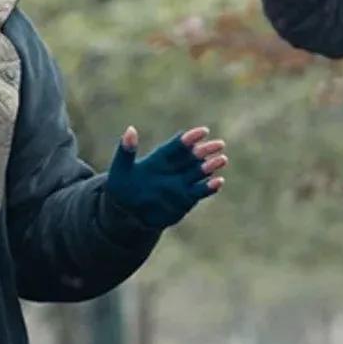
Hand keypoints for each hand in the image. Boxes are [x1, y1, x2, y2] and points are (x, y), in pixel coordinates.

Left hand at [105, 126, 226, 229]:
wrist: (126, 214)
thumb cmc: (122, 188)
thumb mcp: (120, 168)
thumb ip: (126, 151)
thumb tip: (130, 130)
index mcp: (159, 158)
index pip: (177, 145)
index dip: (190, 138)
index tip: (203, 131)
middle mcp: (173, 169)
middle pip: (193, 157)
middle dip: (206, 150)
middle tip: (219, 144)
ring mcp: (180, 184)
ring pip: (199, 172)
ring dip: (211, 166)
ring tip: (222, 159)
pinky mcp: (185, 199)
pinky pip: (200, 192)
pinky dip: (209, 187)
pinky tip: (219, 182)